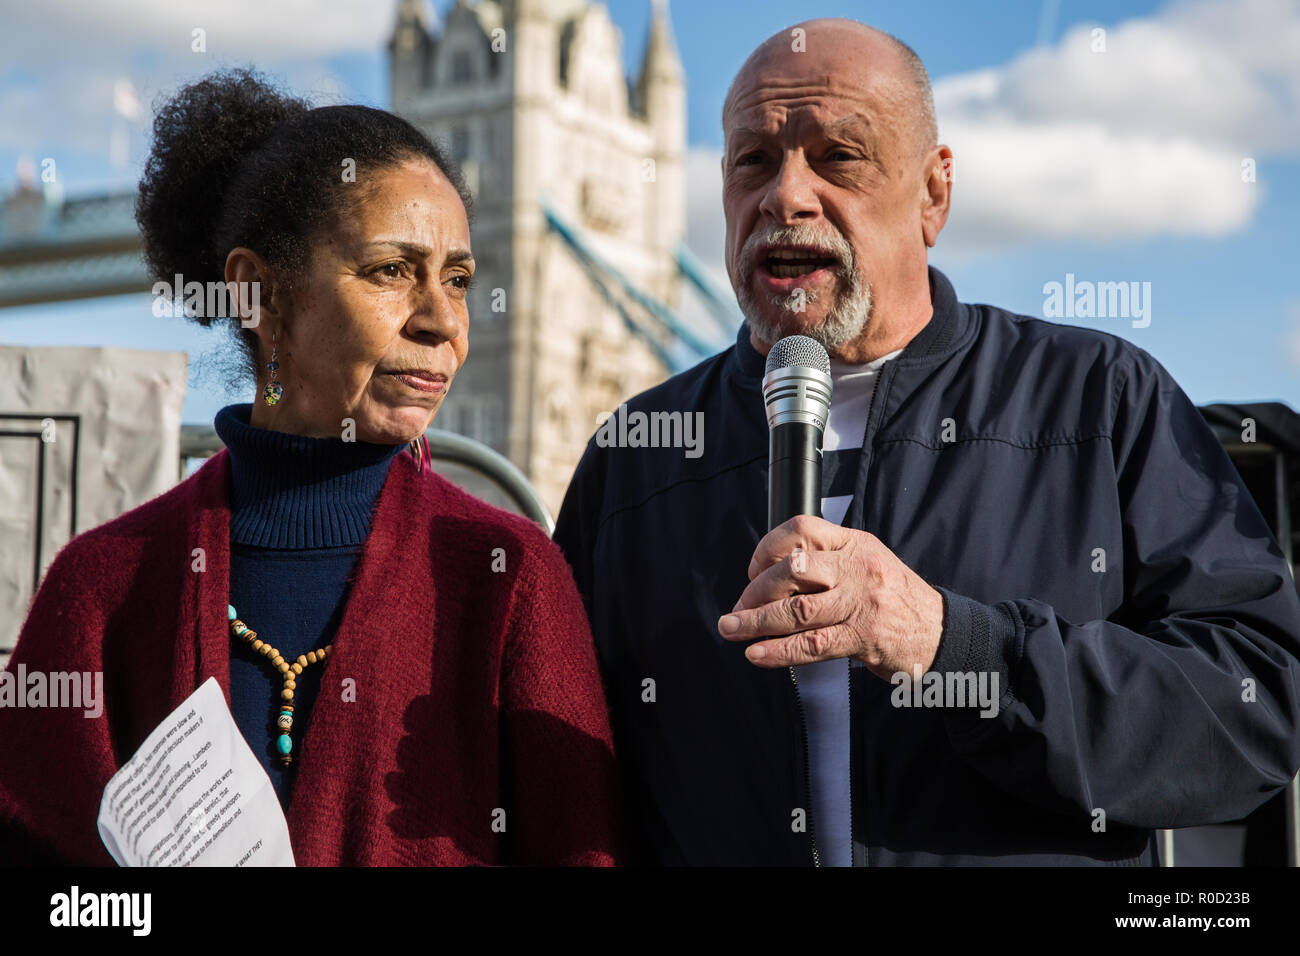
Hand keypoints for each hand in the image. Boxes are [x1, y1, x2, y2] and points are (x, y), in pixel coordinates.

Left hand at [717, 515, 945, 681]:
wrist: (943, 633)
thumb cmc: (897, 600)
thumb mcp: (867, 564)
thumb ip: (827, 563)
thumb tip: (770, 580)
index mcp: (855, 543)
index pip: (802, 529)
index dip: (768, 547)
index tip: (753, 570)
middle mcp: (857, 568)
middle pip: (793, 570)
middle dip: (756, 592)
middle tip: (738, 609)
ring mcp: (862, 602)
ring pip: (797, 609)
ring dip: (756, 621)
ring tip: (731, 628)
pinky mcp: (864, 637)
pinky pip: (812, 644)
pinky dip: (779, 651)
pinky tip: (757, 654)